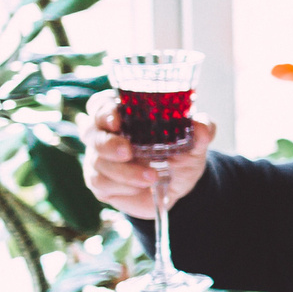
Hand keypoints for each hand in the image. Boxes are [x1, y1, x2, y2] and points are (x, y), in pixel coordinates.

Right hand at [77, 89, 215, 221]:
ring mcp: (98, 157)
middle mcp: (105, 133)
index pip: (101, 104)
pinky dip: (124, 185)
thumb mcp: (195, 142)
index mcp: (124, 114)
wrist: (178, 187)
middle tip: (128, 151)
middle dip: (108, 143)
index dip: (104, 110)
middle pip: (90, 131)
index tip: (117, 119)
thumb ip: (202, 130)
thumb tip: (202, 127)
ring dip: (125, 171)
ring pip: (98, 161)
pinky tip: (142, 186)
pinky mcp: (99, 181)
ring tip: (153, 177)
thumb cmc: (180, 154)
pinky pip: (101, 182)